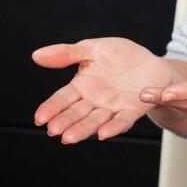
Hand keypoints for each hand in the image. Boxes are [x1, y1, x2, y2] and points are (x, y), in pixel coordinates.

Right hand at [32, 38, 172, 143]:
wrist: (150, 62)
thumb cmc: (120, 56)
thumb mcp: (92, 48)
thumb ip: (66, 53)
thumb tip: (36, 55)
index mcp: (82, 86)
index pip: (62, 98)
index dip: (51, 108)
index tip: (39, 118)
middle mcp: (94, 101)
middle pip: (76, 113)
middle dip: (65, 121)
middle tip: (53, 130)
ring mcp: (112, 107)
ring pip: (95, 120)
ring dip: (82, 129)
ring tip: (69, 138)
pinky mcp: (132, 110)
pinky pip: (122, 120)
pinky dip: (113, 127)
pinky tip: (103, 134)